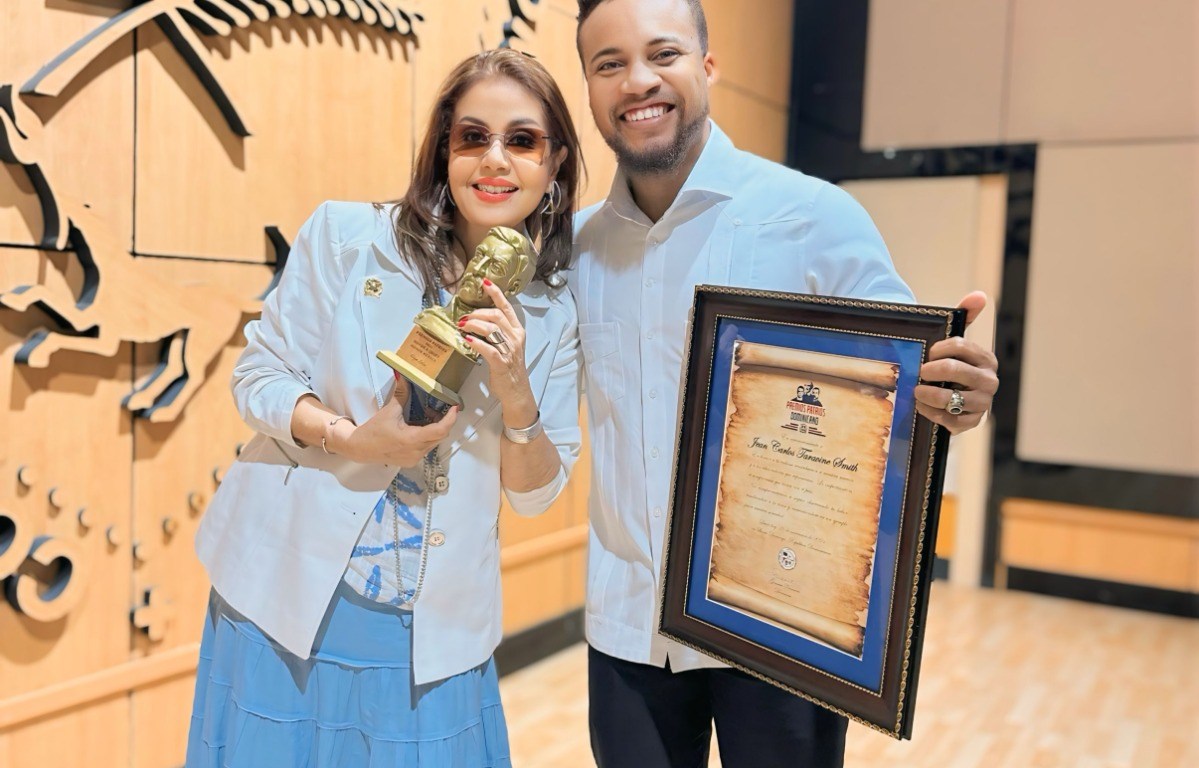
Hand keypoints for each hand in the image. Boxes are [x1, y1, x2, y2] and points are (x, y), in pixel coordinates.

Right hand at [340, 381, 457, 466]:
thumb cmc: (373, 431)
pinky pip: (426, 448)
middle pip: (439, 436)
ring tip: (426, 417)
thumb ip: (401, 393)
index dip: (450, 419)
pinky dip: (427, 437)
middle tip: (439, 409)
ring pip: (434, 442)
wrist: (359, 448)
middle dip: (442, 421)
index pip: (440, 430)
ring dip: (434, 429)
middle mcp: (416, 452)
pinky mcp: (412, 461)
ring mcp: (414, 459)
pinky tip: (418, 428)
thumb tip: (404, 376)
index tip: (454, 408)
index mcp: (411, 440)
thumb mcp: (389, 411)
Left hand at [458, 279, 537, 426]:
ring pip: (492, 329)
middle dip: (477, 312)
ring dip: (473, 324)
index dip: (496, 293)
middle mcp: (515, 338)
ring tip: (462, 326)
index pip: (507, 307)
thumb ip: (496, 332)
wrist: (516, 391)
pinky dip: (476, 343)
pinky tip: (466, 340)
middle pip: (496, 316)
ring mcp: (510, 351)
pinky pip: (489, 349)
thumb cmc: (508, 368)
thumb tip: (475, 320)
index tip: (484, 282)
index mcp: (518, 331)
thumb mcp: (507, 346)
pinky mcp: (502, 364)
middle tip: (464, 317)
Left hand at [914, 291, 998, 434]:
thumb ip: (966, 317)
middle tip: (920, 372)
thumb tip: (979, 295)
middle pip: (954, 370)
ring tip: (917, 390)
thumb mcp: (957, 343)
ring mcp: (982, 403)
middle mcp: (989, 381)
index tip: (928, 353)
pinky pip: (950, 420)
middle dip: (931, 370)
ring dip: (929, 394)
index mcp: (986, 358)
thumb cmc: (953, 366)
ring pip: (951, 399)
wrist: (954, 398)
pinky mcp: (972, 422)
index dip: (937, 349)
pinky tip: (923, 407)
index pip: (959, 346)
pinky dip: (932, 414)